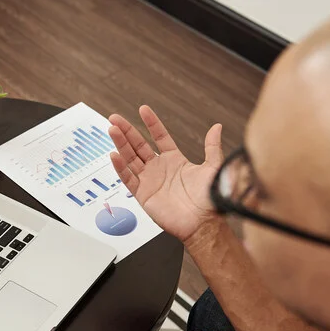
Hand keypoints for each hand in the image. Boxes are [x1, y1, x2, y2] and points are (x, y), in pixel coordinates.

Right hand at [108, 106, 223, 243]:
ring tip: (112, 129)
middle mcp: (160, 169)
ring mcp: (150, 181)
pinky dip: (120, 168)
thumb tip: (217, 128)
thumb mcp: (213, 167)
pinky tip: (114, 155)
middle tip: (115, 118)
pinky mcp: (143, 195)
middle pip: (138, 145)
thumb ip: (212, 147)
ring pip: (130, 158)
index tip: (143, 109)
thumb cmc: (210, 198)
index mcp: (175, 161)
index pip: (159, 137)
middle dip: (127, 131)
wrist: (203, 221)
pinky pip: (128, 179)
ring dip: (120, 144)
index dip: (152, 123)